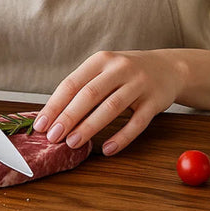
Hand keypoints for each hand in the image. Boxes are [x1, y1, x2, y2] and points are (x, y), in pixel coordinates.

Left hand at [33, 49, 186, 155]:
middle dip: (69, 117)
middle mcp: (120, 68)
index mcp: (101, 60)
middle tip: (53, 137)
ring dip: (90, 127)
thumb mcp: (104, 71)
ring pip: (111, 107)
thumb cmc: (126, 73)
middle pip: (90, 94)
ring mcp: (139, 84)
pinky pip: (136, 123)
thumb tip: (53, 117)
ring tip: (72, 143)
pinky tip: (107, 150)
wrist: (168, 68)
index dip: (54, 105)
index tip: (41, 125)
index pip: (72, 83)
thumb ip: (82, 88)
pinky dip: (121, 138)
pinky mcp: (154, 101)